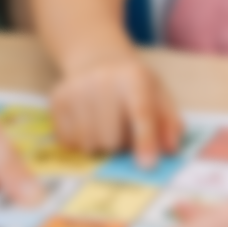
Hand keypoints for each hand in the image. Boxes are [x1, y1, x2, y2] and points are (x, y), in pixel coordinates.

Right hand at [50, 49, 182, 165]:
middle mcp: (101, 80)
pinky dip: (81, 142)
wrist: (98, 62)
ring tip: (106, 126)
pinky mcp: (57, 100)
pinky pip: (68, 142)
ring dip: (101, 146)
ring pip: (89, 144)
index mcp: (133, 76)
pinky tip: (88, 124)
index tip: (147, 164)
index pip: (141, 112)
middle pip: (111, 138)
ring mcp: (75, 89)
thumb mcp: (159, 96)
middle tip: (123, 130)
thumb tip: (170, 148)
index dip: (145, 140)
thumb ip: (170, 123)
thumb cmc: (134, 86)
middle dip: (120, 145)